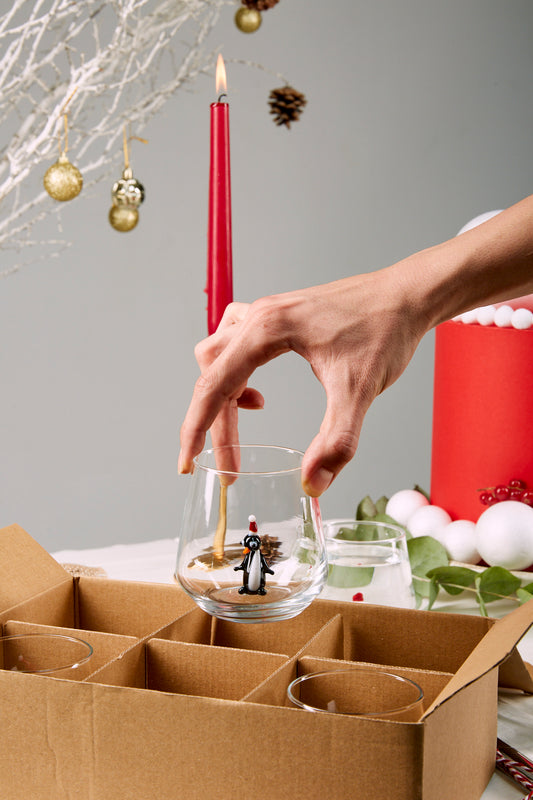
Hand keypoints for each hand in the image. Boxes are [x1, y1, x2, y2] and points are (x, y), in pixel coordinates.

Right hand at [178, 265, 426, 494]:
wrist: (407, 295)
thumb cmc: (384, 330)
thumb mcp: (359, 390)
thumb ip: (336, 441)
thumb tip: (313, 484)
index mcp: (266, 330)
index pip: (213, 386)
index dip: (196, 430)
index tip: (187, 464)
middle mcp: (258, 317)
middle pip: (213, 376)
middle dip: (215, 424)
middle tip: (231, 465)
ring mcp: (266, 314)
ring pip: (218, 357)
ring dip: (221, 395)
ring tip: (246, 421)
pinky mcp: (278, 318)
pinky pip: (235, 345)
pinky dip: (236, 374)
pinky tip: (260, 395)